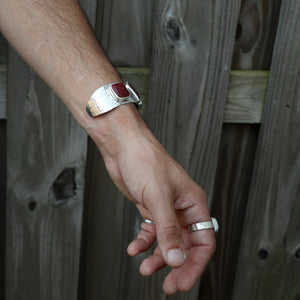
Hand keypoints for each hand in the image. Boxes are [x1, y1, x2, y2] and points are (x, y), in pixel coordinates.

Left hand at [89, 105, 215, 293]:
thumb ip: (168, 230)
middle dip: (176, 265)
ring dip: (157, 257)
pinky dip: (143, 243)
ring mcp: (165, 209)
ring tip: (145, 268)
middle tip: (167, 284)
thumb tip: (176, 259)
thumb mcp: (158, 197)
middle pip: (185, 245)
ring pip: (166, 241)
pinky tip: (134, 249)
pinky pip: (150, 232)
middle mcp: (181, 208)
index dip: (195, 264)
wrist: (123, 148)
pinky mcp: (149, 208)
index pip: (203, 241)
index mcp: (193, 203)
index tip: (182, 282)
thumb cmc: (145, 160)